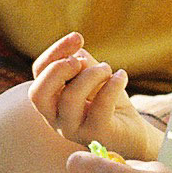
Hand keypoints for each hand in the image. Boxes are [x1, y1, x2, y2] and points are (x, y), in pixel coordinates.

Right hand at [28, 32, 153, 160]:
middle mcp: (55, 118)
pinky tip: (121, 76)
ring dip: (91, 75)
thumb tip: (76, 53)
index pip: (39, 73)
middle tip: (81, 60)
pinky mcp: (97, 135)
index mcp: (50, 99)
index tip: (77, 37)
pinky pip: (100, 107)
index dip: (55, 52)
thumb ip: (80, 63)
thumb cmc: (107, 100)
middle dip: (57, 70)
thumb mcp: (91, 76)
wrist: (133, 131)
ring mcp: (74, 130)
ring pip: (70, 99)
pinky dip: (112, 85)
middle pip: (38, 94)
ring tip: (107, 69)